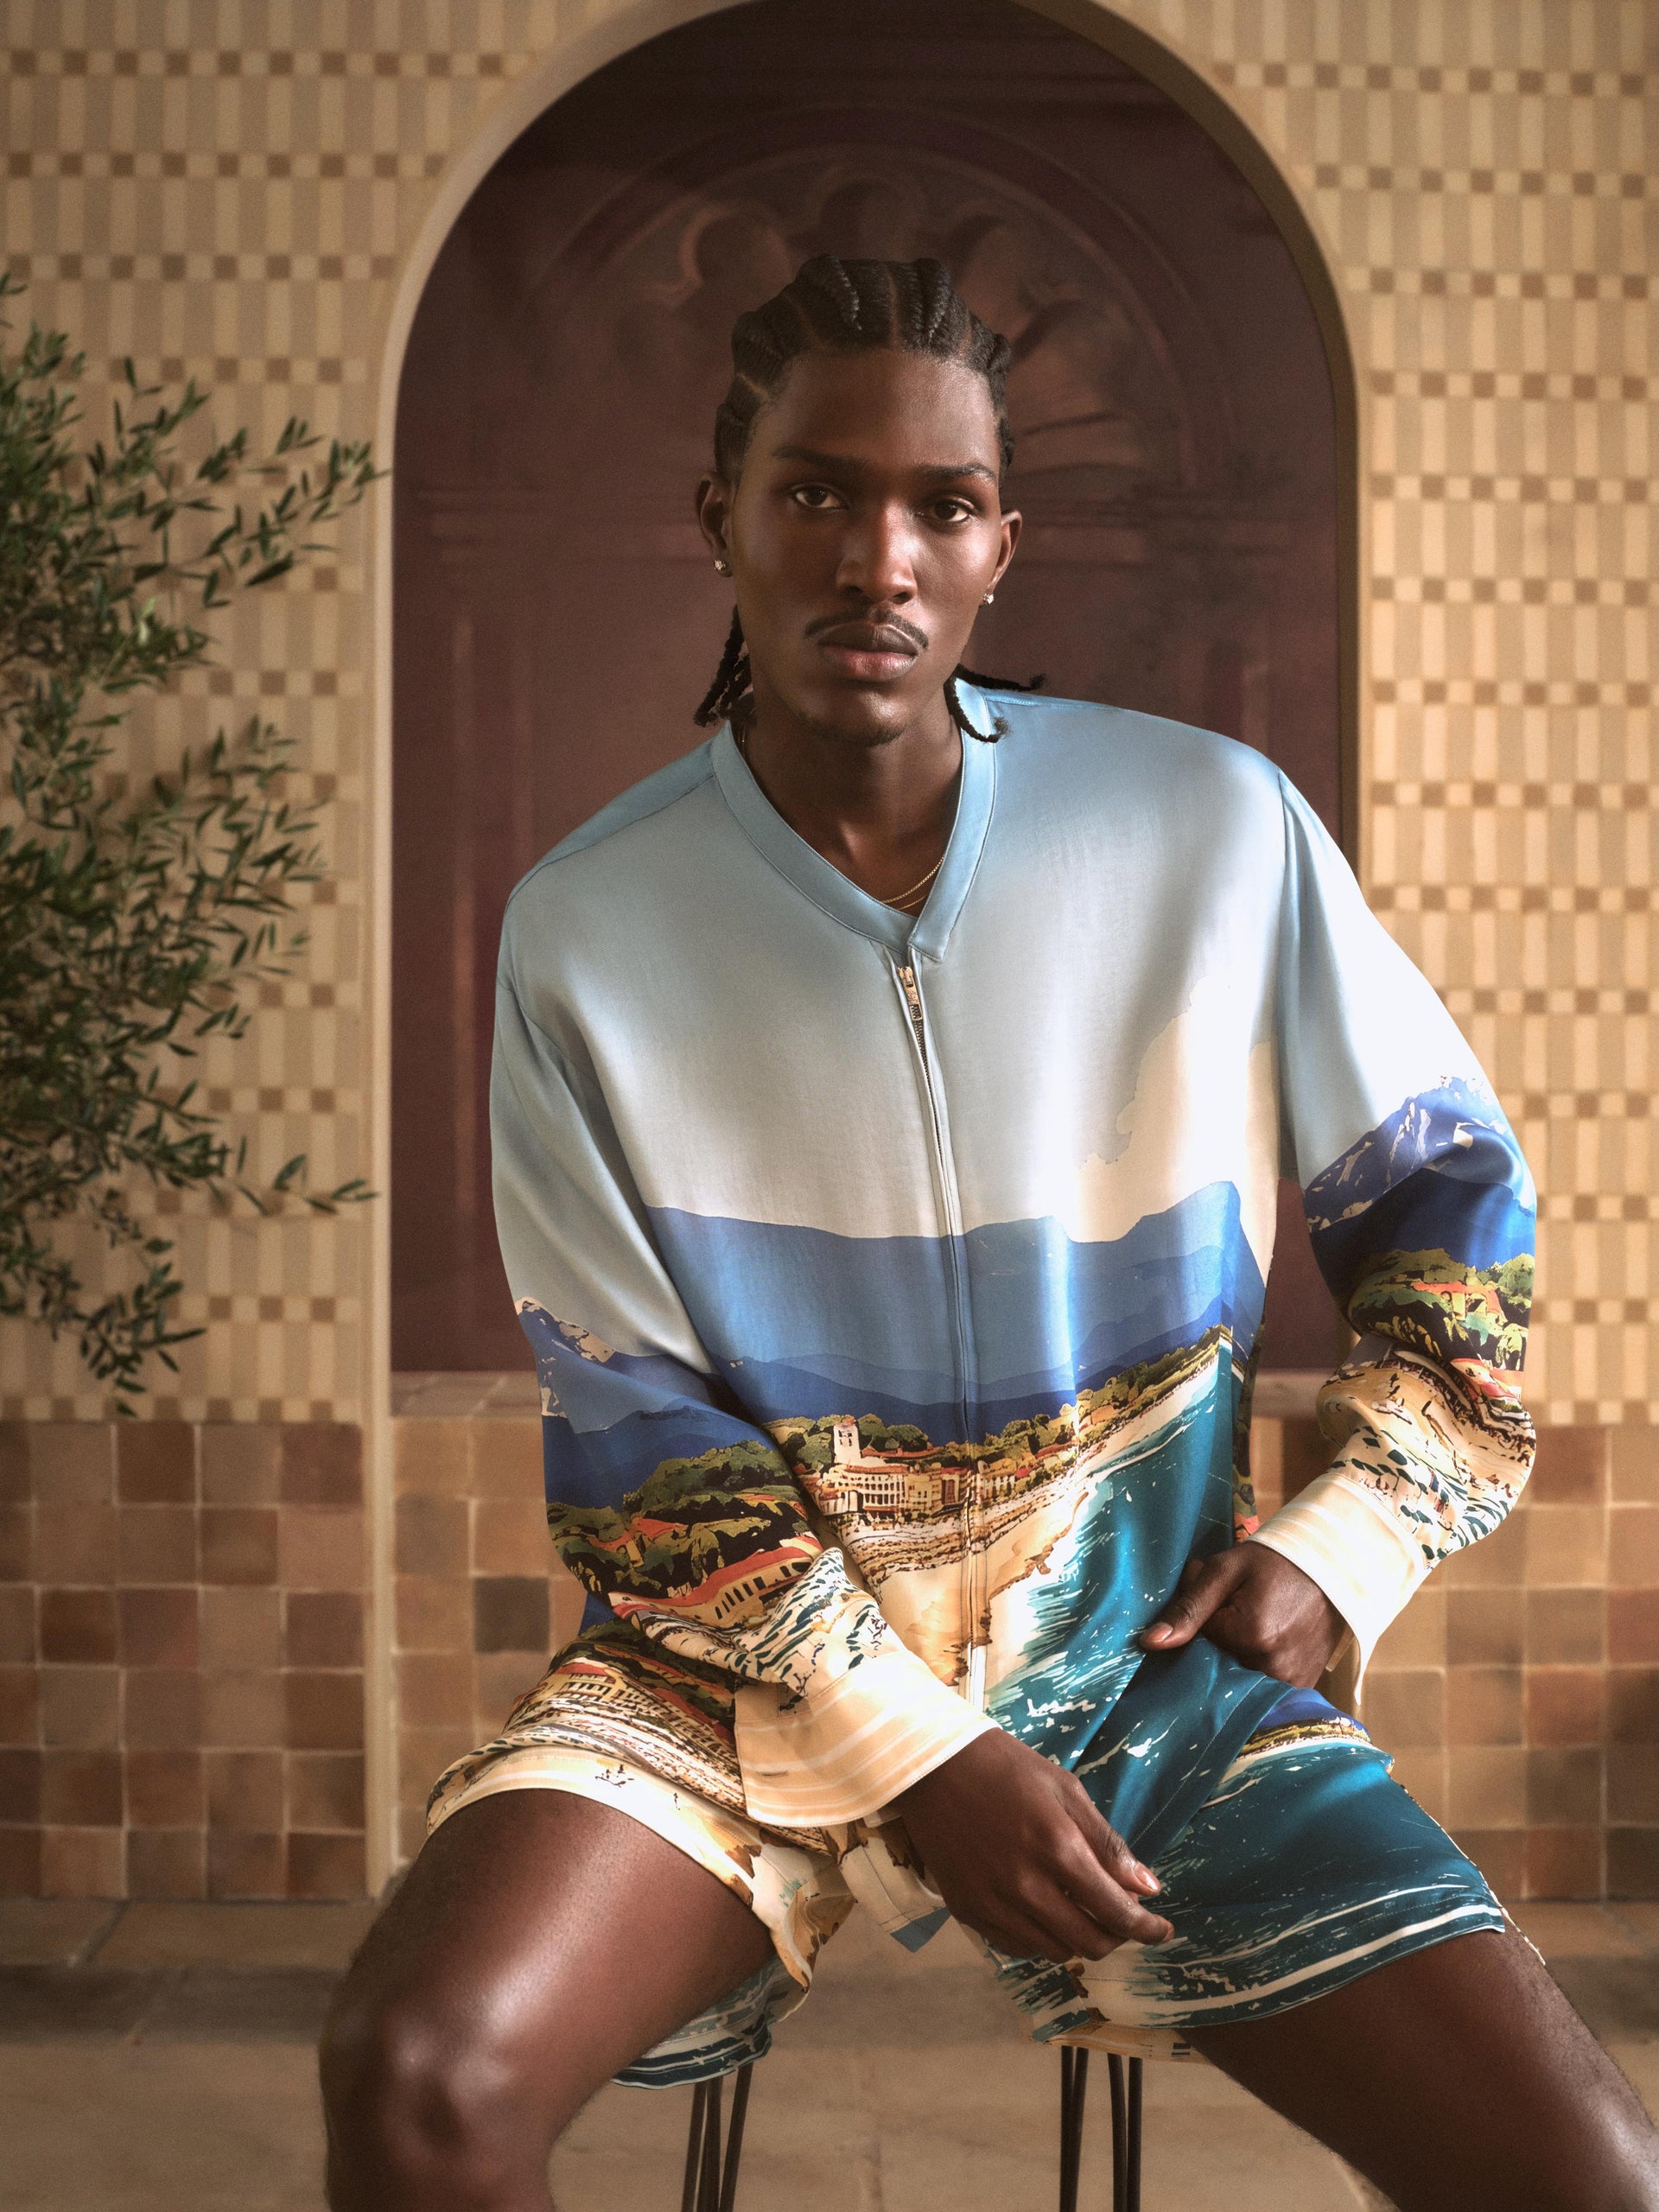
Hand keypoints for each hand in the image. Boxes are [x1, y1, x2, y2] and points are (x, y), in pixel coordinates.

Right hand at [894, 1728, 1172, 1964]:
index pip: (1115, 1911)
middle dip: (1117, 1937)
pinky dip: (1041, 1940)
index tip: (1162, 1929)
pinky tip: (1046, 1914)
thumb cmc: (1007, 1769)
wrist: (933, 1767)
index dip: (1146, 1928)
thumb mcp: (1066, 1791)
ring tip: (1084, 1914)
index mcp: (1057, 1848)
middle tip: (1124, 1919)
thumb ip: (1106, 1843)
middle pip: (1088, 1942)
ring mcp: (993, 1904)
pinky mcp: (967, 1912)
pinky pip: (1017, 1947)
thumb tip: (1148, 1889)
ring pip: (1054, 1951)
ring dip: (1079, 1940)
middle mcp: (1025, 1886)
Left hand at [1139, 1542, 1344, 1687]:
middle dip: (1214, 1646)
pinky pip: (1262, 1690)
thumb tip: (1150, 1643)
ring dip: (1233, 1661)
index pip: (1197, 1644)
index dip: (1196, 1623)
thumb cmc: (1273, 1563)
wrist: (1331, 1569)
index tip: (1211, 1603)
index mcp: (1250, 1636)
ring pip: (1238, 1682)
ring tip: (1250, 1628)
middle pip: (1217, 1669)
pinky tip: (1261, 1646)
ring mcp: (1291, 1683)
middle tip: (1232, 1615)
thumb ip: (1188, 1606)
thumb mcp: (1225, 1570)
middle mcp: (1272, 1668)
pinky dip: (1253, 1672)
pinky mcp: (1301, 1688)